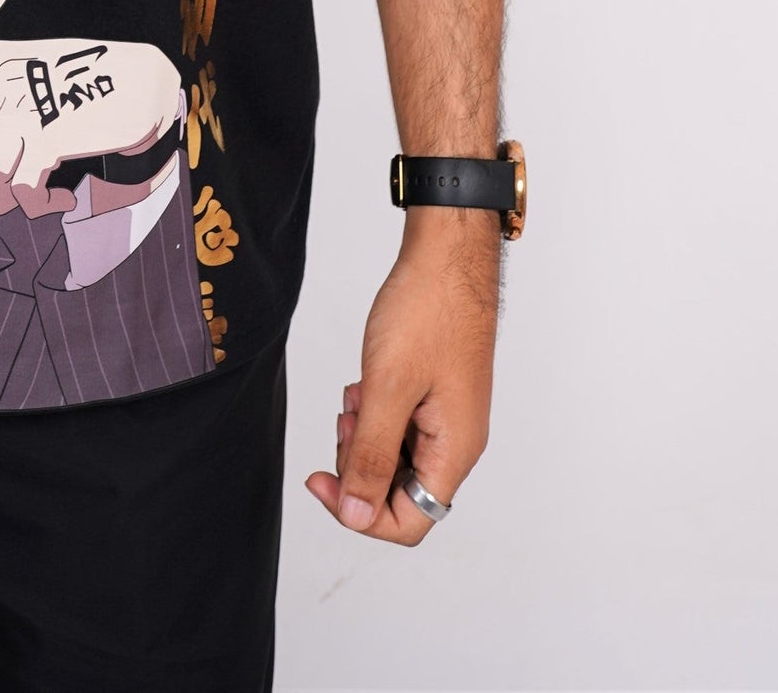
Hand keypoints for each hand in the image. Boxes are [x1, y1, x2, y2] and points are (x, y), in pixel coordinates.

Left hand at [0, 37, 182, 214]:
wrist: (139, 79)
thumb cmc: (81, 86)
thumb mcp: (28, 80)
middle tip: (13, 191)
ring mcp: (21, 102)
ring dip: (12, 201)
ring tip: (42, 196)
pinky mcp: (47, 130)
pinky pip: (22, 187)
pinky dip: (38, 205)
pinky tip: (60, 198)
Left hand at [305, 210, 498, 543]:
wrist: (447, 255)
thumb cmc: (428, 310)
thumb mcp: (388, 388)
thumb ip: (372, 457)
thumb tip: (356, 515)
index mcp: (454, 450)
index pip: (410, 522)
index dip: (360, 512)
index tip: (322, 479)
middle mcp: (456, 441)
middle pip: (400, 492)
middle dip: (360, 465)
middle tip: (347, 421)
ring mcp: (446, 416)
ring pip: (396, 456)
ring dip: (365, 435)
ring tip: (356, 394)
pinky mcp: (434, 393)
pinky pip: (399, 424)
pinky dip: (374, 411)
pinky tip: (364, 383)